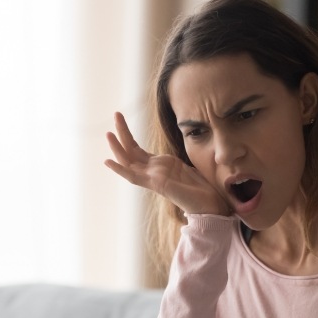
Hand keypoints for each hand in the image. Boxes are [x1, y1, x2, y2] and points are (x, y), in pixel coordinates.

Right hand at [104, 112, 231, 215]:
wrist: (210, 204)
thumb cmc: (201, 188)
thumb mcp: (187, 167)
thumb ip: (177, 162)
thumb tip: (182, 154)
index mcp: (159, 166)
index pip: (137, 149)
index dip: (128, 136)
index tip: (120, 120)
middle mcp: (153, 172)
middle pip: (131, 151)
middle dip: (123, 133)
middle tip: (116, 113)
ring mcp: (153, 178)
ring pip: (129, 162)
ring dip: (117, 148)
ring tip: (108, 134)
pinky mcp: (156, 184)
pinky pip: (134, 177)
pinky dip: (120, 170)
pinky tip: (107, 161)